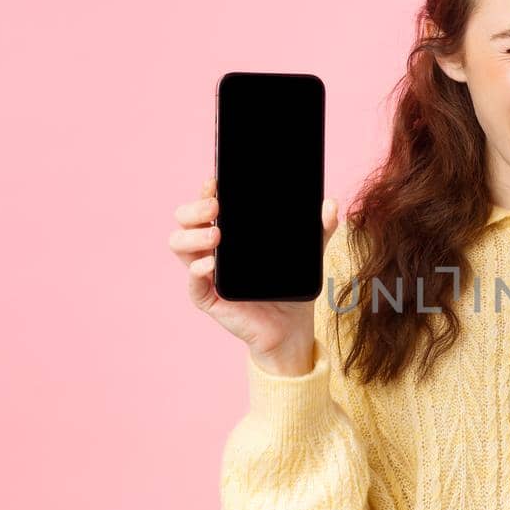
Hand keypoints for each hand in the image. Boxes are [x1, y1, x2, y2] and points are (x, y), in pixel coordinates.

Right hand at [169, 175, 338, 374]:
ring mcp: (206, 273)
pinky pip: (193, 283)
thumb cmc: (290, 286)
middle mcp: (210, 249)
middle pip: (184, 220)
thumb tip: (331, 204)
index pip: (205, 205)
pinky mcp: (209, 298)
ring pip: (179, 246)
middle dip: (193, 209)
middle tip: (215, 207)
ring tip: (216, 235)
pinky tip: (212, 265)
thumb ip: (320, 229)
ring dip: (192, 236)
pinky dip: (198, 271)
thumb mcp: (307, 253)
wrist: (291, 327)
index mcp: (228, 233)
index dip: (205, 192)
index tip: (215, 182)